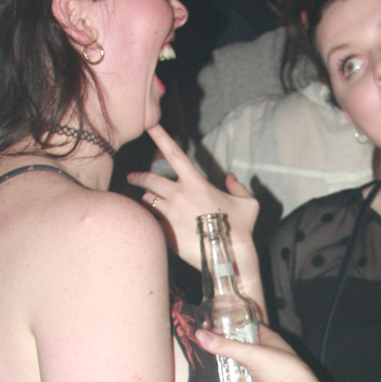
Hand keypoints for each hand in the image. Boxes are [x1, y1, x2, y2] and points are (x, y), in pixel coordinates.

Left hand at [129, 123, 258, 267]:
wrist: (229, 256)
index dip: (161, 137)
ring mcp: (169, 214)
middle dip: (138, 177)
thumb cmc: (240, 229)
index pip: (174, 153)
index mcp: (195, 183)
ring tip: (145, 204)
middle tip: (131, 177)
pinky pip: (150, 222)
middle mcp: (178, 195)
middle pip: (150, 179)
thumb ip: (239, 187)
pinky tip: (149, 225)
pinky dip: (149, 221)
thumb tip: (231, 178)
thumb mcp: (249, 204)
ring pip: (147, 201)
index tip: (150, 126)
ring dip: (145, 200)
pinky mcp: (165, 232)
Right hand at [194, 324, 323, 381]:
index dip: (232, 327)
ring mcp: (270, 371)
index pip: (248, 327)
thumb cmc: (281, 369)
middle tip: (212, 351)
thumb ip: (224, 346)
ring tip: (217, 368)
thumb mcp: (250, 354)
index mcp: (271, 338)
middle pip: (245, 348)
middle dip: (230, 351)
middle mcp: (272, 353)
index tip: (214, 330)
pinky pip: (249, 381)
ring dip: (234, 368)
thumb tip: (199, 334)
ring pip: (246, 365)